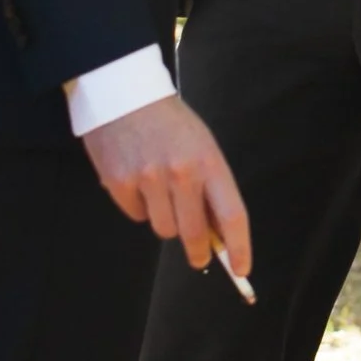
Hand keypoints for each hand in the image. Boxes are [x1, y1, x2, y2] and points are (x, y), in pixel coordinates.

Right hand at [82, 92, 249, 275]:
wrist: (122, 91)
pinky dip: (139, 207)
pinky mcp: (119, 183)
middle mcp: (181, 173)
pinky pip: (136, 217)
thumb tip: (217, 233)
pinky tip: (137, 181)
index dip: (239, 247)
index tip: (241, 270)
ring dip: (165, 220)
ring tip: (159, 191)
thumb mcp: (201, 145)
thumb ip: (211, 186)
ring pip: (163, 230)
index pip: (232, 215)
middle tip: (198, 256)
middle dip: (198, 252)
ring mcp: (148, 179)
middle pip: (194, 234)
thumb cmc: (169, 121)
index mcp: (209, 162)